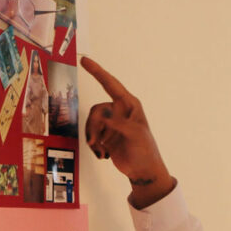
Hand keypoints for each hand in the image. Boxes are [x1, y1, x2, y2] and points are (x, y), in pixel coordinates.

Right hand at [81, 57, 175, 207]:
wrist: (142, 170)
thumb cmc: (145, 151)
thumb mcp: (136, 136)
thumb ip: (120, 125)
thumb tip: (105, 119)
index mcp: (130, 106)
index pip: (111, 84)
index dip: (98, 72)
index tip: (85, 60)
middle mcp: (119, 111)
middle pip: (96, 110)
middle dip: (93, 126)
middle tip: (95, 142)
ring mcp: (111, 123)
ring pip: (91, 122)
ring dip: (92, 137)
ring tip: (101, 150)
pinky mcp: (105, 134)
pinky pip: (90, 133)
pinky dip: (94, 144)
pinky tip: (103, 154)